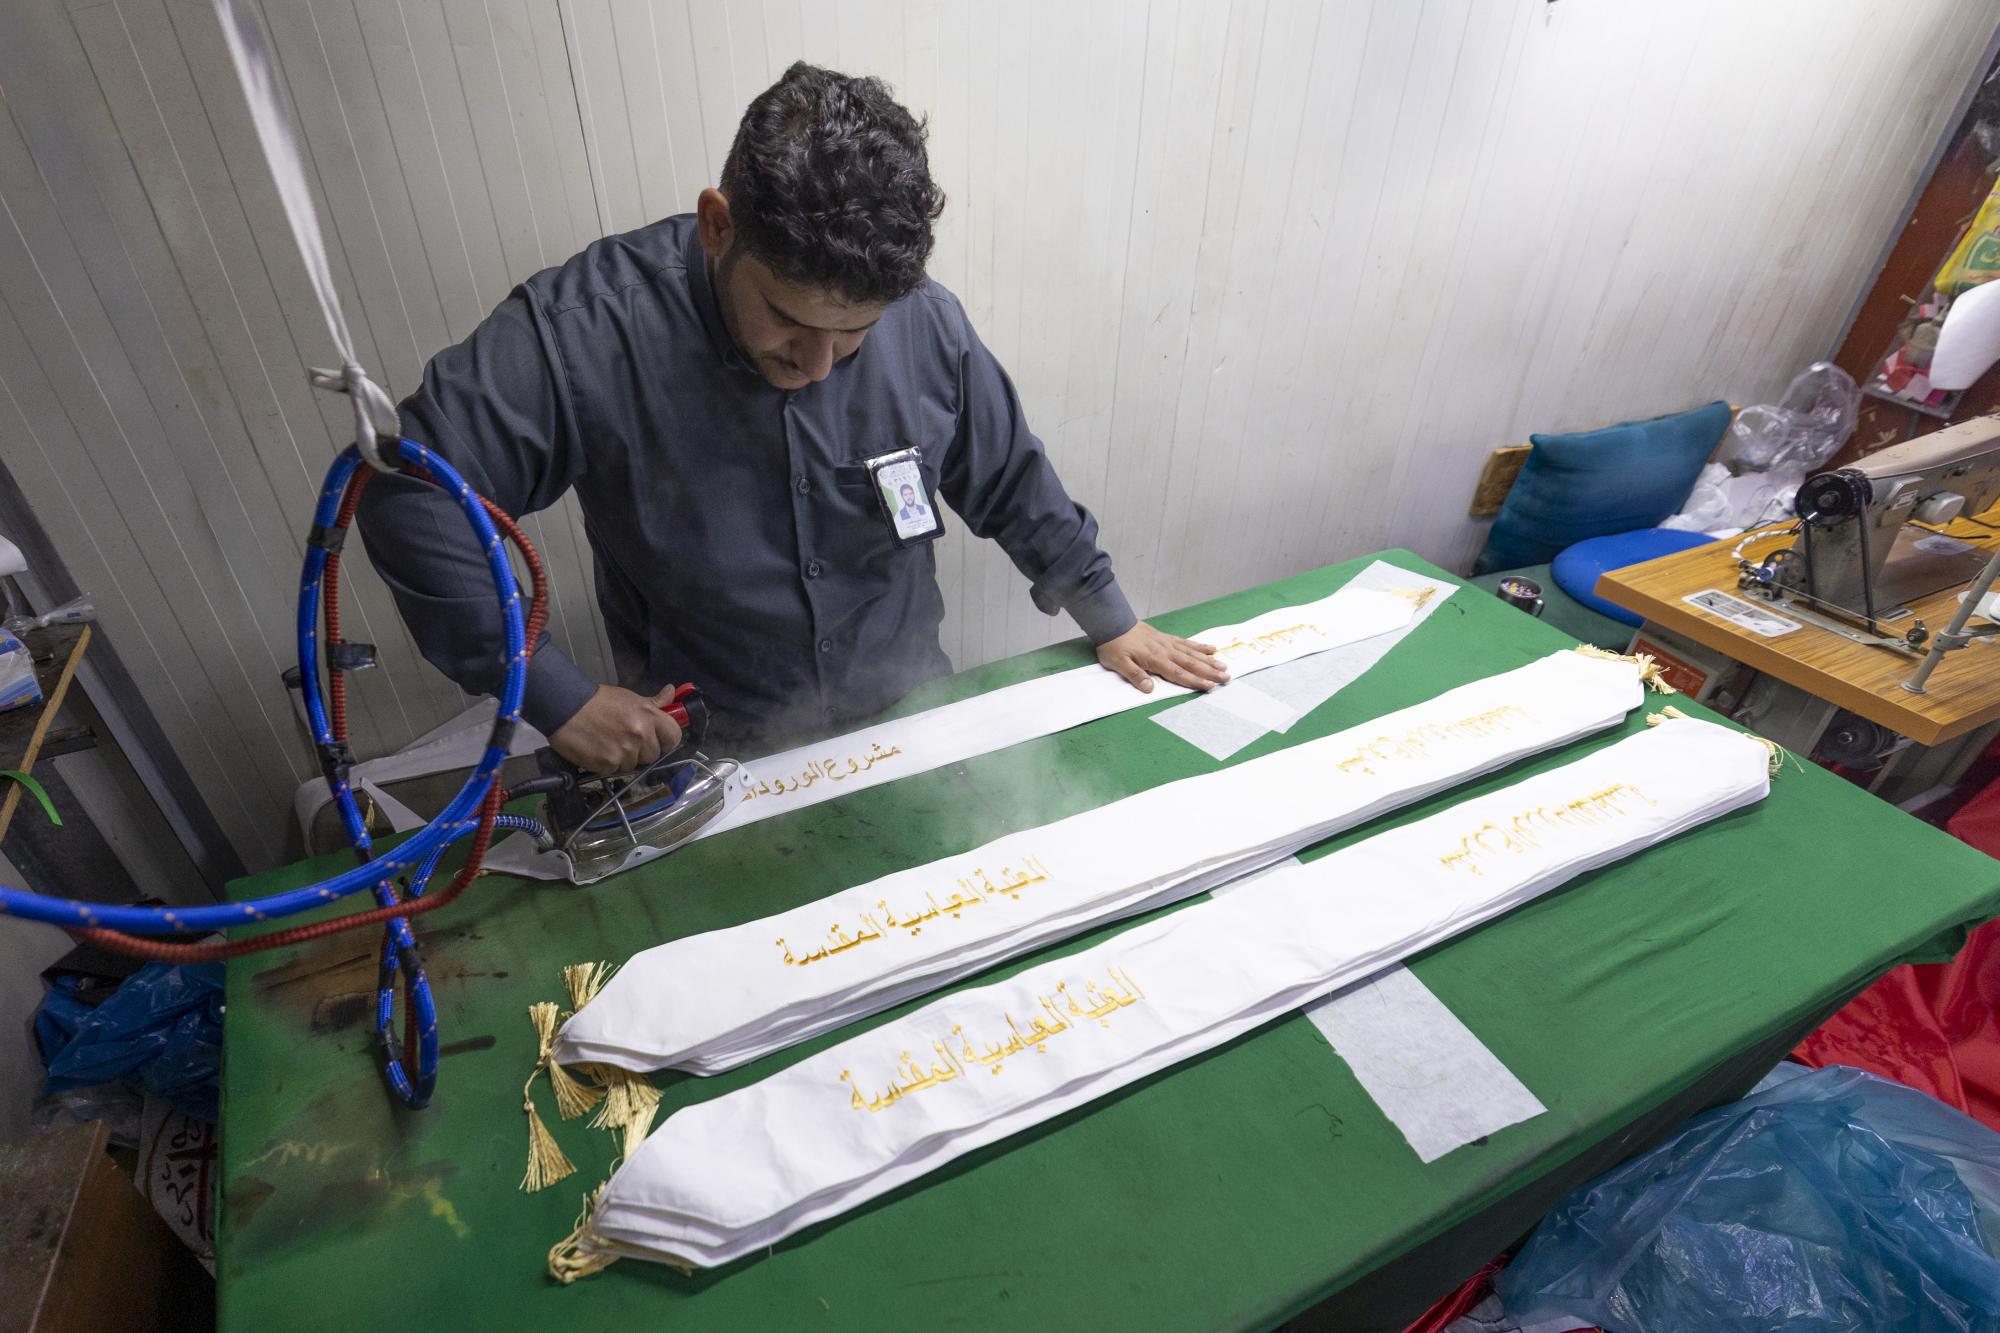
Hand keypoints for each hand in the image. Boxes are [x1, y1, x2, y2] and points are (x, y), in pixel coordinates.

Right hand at [548, 684, 684, 773]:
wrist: (566, 707)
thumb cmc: (598, 701)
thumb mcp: (629, 697)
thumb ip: (652, 702)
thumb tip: (671, 693)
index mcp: (649, 716)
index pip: (674, 736)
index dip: (667, 740)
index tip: (658, 740)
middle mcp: (640, 735)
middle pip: (654, 755)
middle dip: (642, 751)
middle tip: (626, 740)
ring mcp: (625, 751)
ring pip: (634, 764)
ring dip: (624, 758)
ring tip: (609, 743)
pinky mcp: (608, 764)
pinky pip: (616, 770)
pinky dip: (608, 763)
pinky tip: (598, 750)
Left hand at [1095, 622, 1228, 693]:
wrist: (1112, 623)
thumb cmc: (1114, 646)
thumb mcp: (1118, 664)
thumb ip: (1135, 675)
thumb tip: (1149, 689)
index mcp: (1156, 660)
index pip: (1179, 673)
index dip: (1195, 681)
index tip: (1210, 686)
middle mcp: (1166, 651)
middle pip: (1192, 664)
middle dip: (1210, 672)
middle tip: (1227, 677)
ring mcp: (1168, 643)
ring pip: (1192, 653)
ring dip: (1209, 660)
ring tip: (1224, 666)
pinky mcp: (1166, 638)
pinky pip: (1186, 642)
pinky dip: (1199, 646)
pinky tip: (1210, 648)